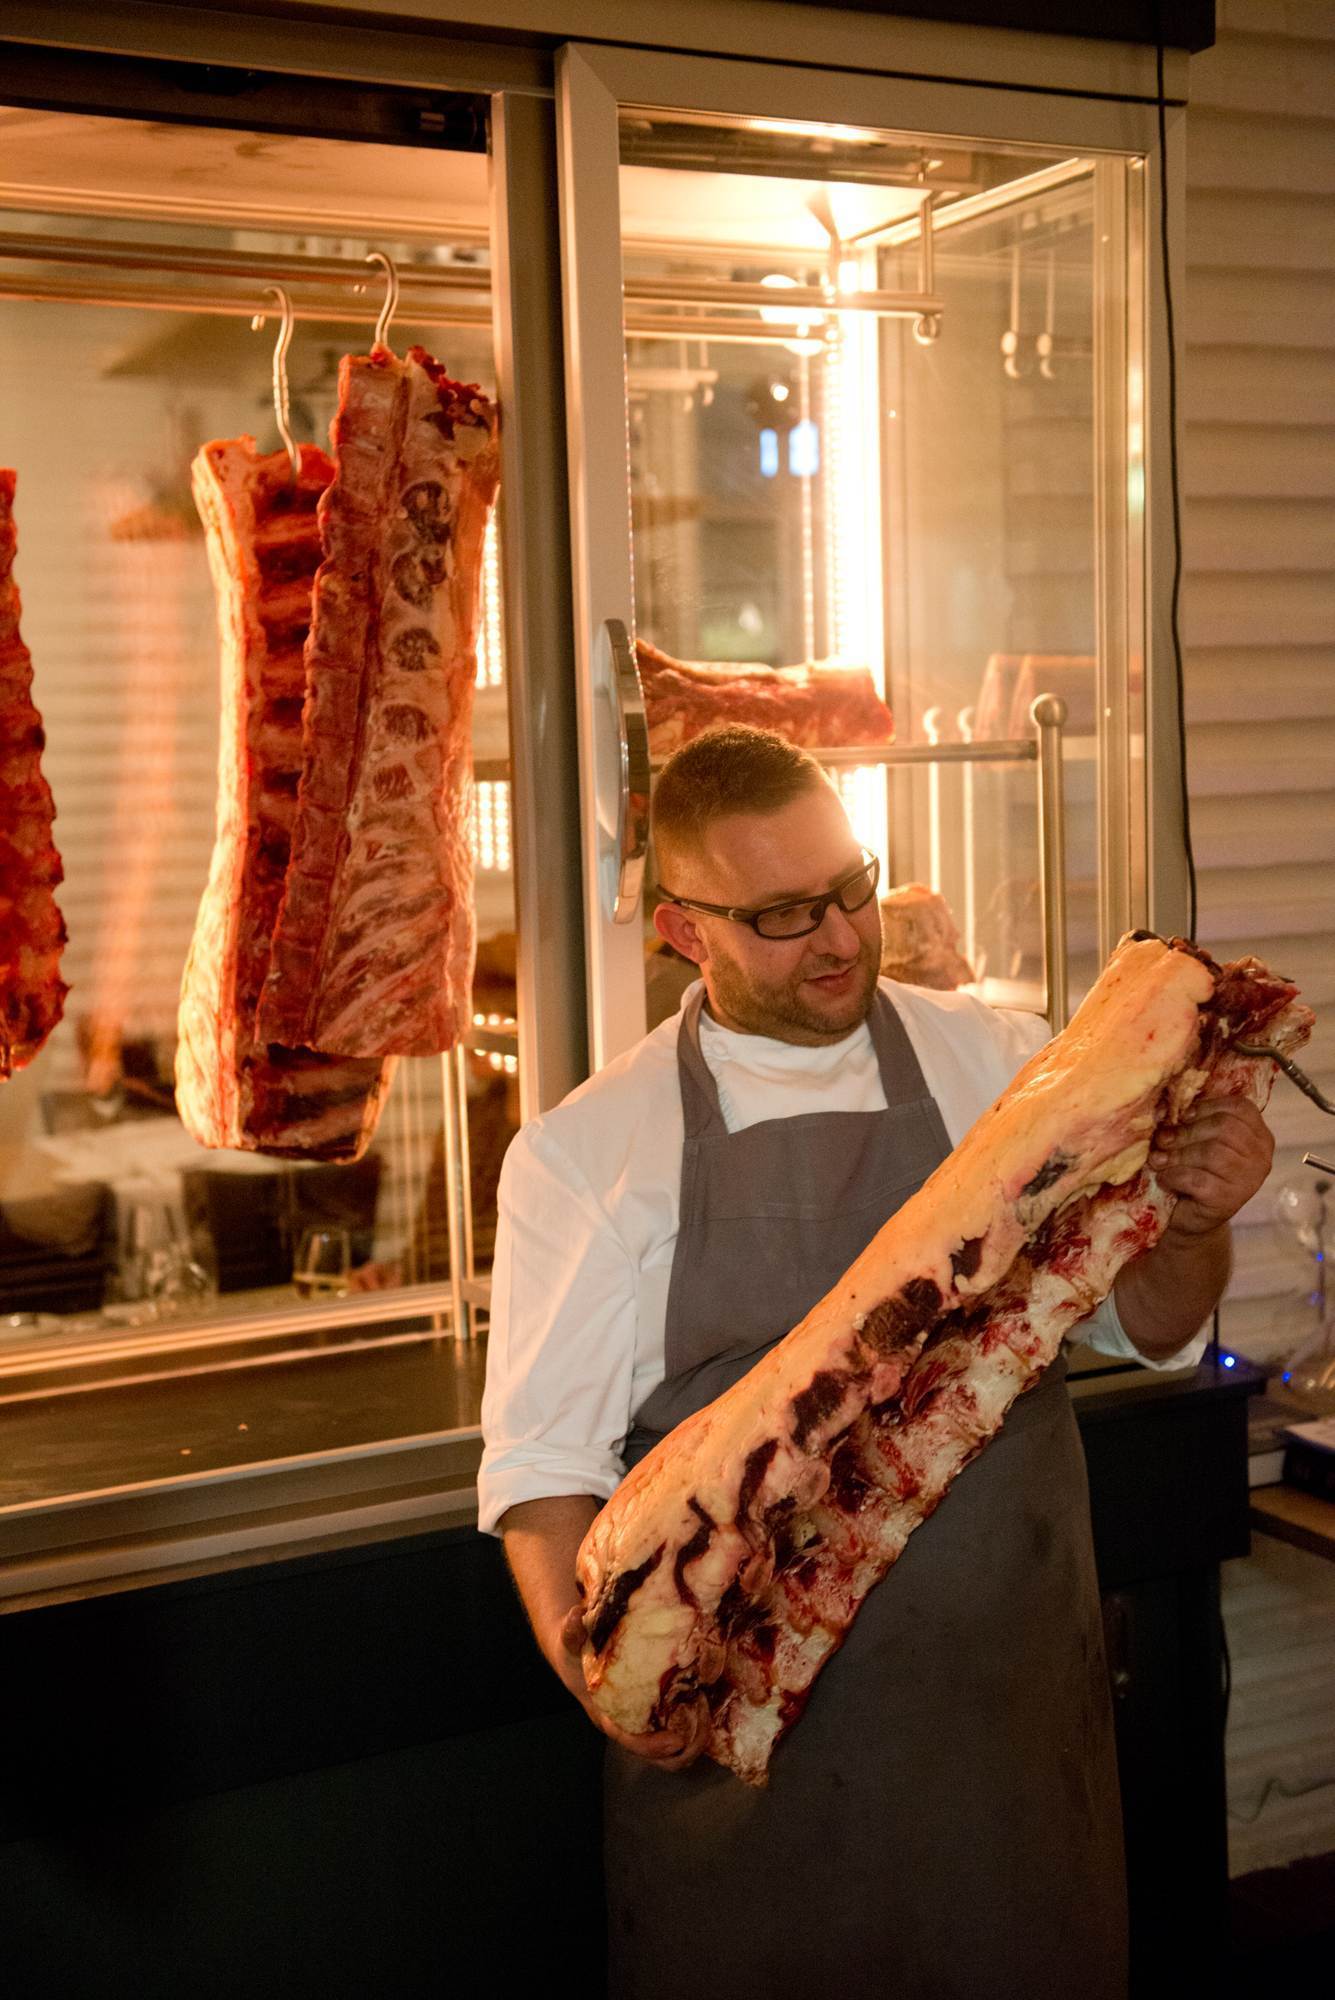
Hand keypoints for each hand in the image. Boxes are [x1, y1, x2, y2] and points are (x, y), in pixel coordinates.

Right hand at [554, 1604, 706, 1770]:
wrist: (576, 1660)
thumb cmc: (577, 1654)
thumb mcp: (571, 1642)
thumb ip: (572, 1632)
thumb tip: (576, 1615)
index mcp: (606, 1715)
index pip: (628, 1740)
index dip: (651, 1745)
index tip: (675, 1740)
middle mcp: (625, 1726)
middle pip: (654, 1757)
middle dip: (681, 1753)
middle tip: (703, 1727)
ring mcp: (640, 1726)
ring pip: (668, 1755)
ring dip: (691, 1744)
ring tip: (707, 1718)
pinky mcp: (653, 1718)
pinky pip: (675, 1737)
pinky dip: (692, 1730)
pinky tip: (704, 1707)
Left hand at [1150, 1090, 1273, 1239]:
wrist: (1190, 1216)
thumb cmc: (1195, 1170)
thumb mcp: (1199, 1139)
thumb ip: (1193, 1120)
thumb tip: (1163, 1108)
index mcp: (1258, 1134)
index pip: (1240, 1107)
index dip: (1206, 1107)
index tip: (1183, 1116)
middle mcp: (1261, 1156)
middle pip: (1225, 1127)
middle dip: (1187, 1131)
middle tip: (1162, 1140)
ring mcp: (1249, 1180)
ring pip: (1212, 1153)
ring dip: (1178, 1155)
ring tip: (1159, 1160)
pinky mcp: (1230, 1200)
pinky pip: (1198, 1179)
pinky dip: (1175, 1175)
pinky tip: (1165, 1179)